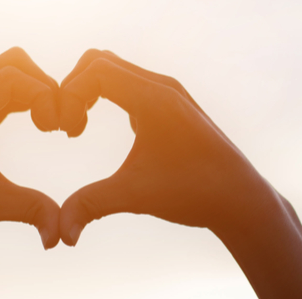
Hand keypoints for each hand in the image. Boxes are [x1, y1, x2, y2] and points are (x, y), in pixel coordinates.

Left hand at [0, 47, 64, 249]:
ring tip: (50, 125)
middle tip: (58, 121)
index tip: (57, 130)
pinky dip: (19, 101)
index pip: (17, 76)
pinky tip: (36, 127)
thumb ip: (33, 211)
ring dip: (32, 92)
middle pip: (12, 63)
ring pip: (3, 75)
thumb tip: (62, 237)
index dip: (46, 97)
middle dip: (44, 85)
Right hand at [54, 50, 283, 244]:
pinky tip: (98, 126)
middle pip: (99, 60)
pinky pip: (129, 82)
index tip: (67, 132)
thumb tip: (61, 236)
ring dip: (88, 90)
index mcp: (154, 99)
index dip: (69, 94)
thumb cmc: (193, 194)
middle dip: (73, 87)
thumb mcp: (135, 197)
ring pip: (114, 69)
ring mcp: (170, 93)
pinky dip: (105, 94)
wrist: (240, 199)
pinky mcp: (172, 104)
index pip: (95, 70)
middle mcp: (163, 87)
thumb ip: (91, 206)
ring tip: (77, 128)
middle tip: (67, 127)